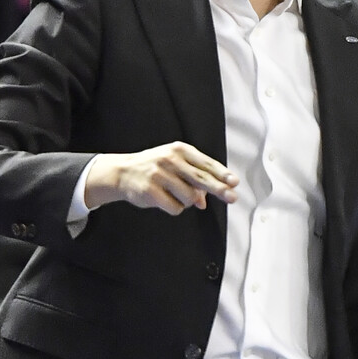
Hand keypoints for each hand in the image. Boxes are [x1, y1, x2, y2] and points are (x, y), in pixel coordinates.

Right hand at [84, 142, 238, 215]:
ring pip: (190, 197)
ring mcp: (160, 175)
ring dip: (188, 202)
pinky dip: (175, 208)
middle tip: (232, 197)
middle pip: (201, 179)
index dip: (222, 174)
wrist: (123, 172)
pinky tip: (165, 200)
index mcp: (180, 150)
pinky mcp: (151, 191)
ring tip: (175, 194)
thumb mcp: (175, 165)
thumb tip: (203, 202)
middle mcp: (170, 160)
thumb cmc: (156, 168)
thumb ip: (193, 179)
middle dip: (219, 189)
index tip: (234, 183)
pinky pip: (175, 208)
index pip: (205, 164)